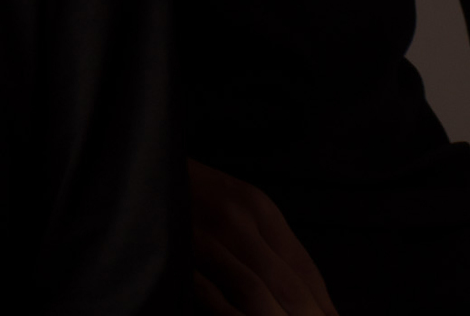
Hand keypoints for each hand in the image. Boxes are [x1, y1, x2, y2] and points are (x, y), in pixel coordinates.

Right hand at [189, 159, 338, 314]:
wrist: (144, 167)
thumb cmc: (195, 193)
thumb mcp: (240, 208)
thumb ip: (271, 247)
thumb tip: (311, 295)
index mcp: (258, 207)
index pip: (304, 269)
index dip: (324, 305)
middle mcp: (237, 219)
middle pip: (287, 287)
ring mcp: (206, 236)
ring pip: (255, 294)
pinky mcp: (179, 253)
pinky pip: (213, 297)